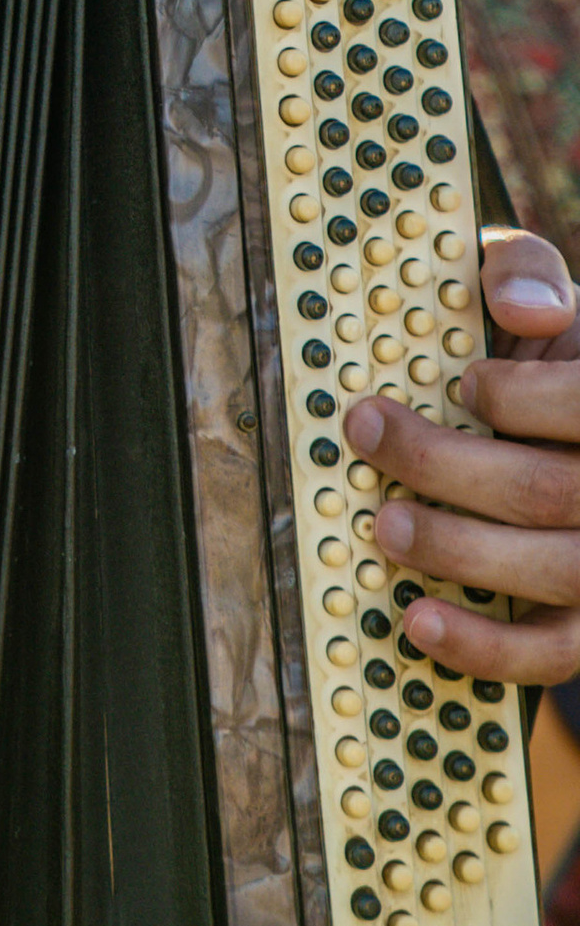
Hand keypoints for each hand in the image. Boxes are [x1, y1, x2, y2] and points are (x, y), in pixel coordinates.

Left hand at [344, 229, 579, 682]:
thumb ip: (530, 273)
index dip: (523, 395)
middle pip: (548, 488)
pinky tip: (418, 620)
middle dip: (446, 463)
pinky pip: (552, 652)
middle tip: (366, 431)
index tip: (465, 382)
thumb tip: (518, 304)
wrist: (570, 427)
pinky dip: (484, 646)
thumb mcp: (548, 300)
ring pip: (555, 571)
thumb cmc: (552, 360)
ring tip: (384, 523)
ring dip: (457, 549)